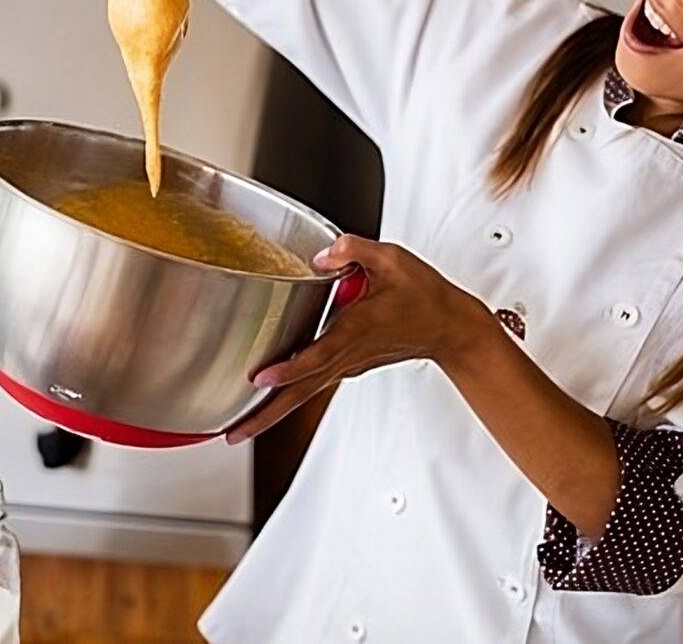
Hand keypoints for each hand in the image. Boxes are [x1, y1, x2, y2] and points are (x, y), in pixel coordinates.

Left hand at [225, 235, 492, 443]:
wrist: (449, 327)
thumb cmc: (425, 296)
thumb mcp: (393, 259)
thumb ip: (354, 250)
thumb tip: (323, 254)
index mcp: (357, 330)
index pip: (318, 354)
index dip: (289, 367)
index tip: (261, 377)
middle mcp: (349, 354)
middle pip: (302, 390)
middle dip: (266, 414)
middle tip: (233, 434)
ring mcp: (349, 364)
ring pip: (305, 392)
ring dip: (273, 412)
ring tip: (239, 428)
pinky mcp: (350, 365)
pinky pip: (315, 383)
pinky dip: (291, 395)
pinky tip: (271, 397)